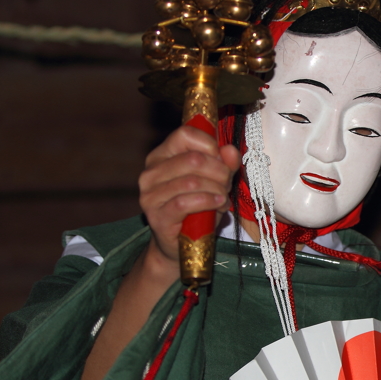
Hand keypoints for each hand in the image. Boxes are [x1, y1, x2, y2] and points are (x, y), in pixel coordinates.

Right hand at [138, 125, 240, 270]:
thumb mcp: (215, 181)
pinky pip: (186, 202)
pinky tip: (219, 204)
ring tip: (223, 197)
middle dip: (219, 171)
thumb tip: (230, 150)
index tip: (223, 159)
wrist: (179, 245)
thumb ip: (224, 164)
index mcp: (162, 155)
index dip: (210, 144)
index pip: (185, 134)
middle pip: (193, 158)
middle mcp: (151, 172)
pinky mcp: (157, 216)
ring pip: (192, 181)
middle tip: (227, 183)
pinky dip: (208, 201)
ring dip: (217, 188)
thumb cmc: (197, 208)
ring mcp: (150, 195)